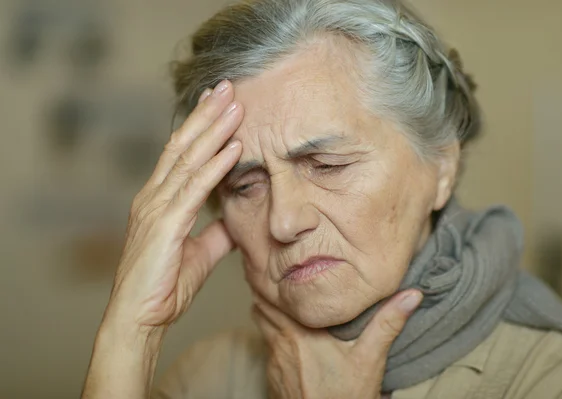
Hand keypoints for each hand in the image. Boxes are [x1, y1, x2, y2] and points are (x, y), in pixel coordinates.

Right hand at [104, 80, 243, 332]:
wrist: (140, 318)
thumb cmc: (165, 286)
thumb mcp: (201, 252)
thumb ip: (217, 231)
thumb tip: (237, 216)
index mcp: (159, 199)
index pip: (181, 153)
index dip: (200, 125)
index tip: (219, 102)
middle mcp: (154, 196)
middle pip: (183, 145)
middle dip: (207, 114)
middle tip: (228, 85)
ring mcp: (156, 208)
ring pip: (188, 159)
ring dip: (215, 129)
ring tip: (236, 103)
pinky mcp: (165, 225)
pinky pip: (195, 189)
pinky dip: (216, 165)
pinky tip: (235, 147)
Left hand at [252, 290, 422, 398]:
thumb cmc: (345, 397)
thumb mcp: (370, 359)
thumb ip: (387, 324)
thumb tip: (411, 295)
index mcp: (299, 333)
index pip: (271, 296)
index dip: (269, 278)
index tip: (274, 263)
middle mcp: (280, 344)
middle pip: (259, 306)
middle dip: (265, 290)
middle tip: (276, 274)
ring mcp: (273, 362)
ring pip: (260, 325)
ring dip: (266, 311)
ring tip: (281, 299)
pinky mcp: (273, 377)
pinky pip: (266, 346)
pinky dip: (271, 334)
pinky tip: (287, 335)